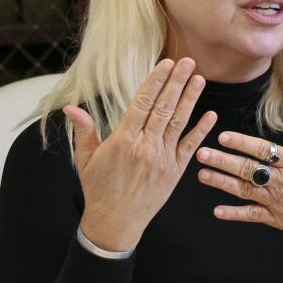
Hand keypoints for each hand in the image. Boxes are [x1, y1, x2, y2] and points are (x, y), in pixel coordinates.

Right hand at [67, 58, 215, 251]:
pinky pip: (190, 146)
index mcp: (123, 140)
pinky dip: (201, 130)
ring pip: (179, 122)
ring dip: (190, 99)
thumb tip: (72, 107)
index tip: (166, 63)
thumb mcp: (85, 159)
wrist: (116, 221)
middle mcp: (146, 146)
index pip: (143, 103)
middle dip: (177, 82)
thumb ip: (84, 131)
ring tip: (199, 79)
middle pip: (164, 107)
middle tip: (188, 61)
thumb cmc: (98, 188)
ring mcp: (163, 158)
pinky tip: (211, 115)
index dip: (156, 81)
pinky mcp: (175, 171)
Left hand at [196, 103, 282, 246]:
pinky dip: (235, 214)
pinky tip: (217, 211)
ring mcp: (278, 202)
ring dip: (222, 182)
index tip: (224, 136)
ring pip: (245, 190)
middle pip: (248, 169)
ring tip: (202, 174)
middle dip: (223, 161)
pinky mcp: (278, 220)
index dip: (242, 143)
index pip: (264, 150)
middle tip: (202, 153)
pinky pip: (253, 216)